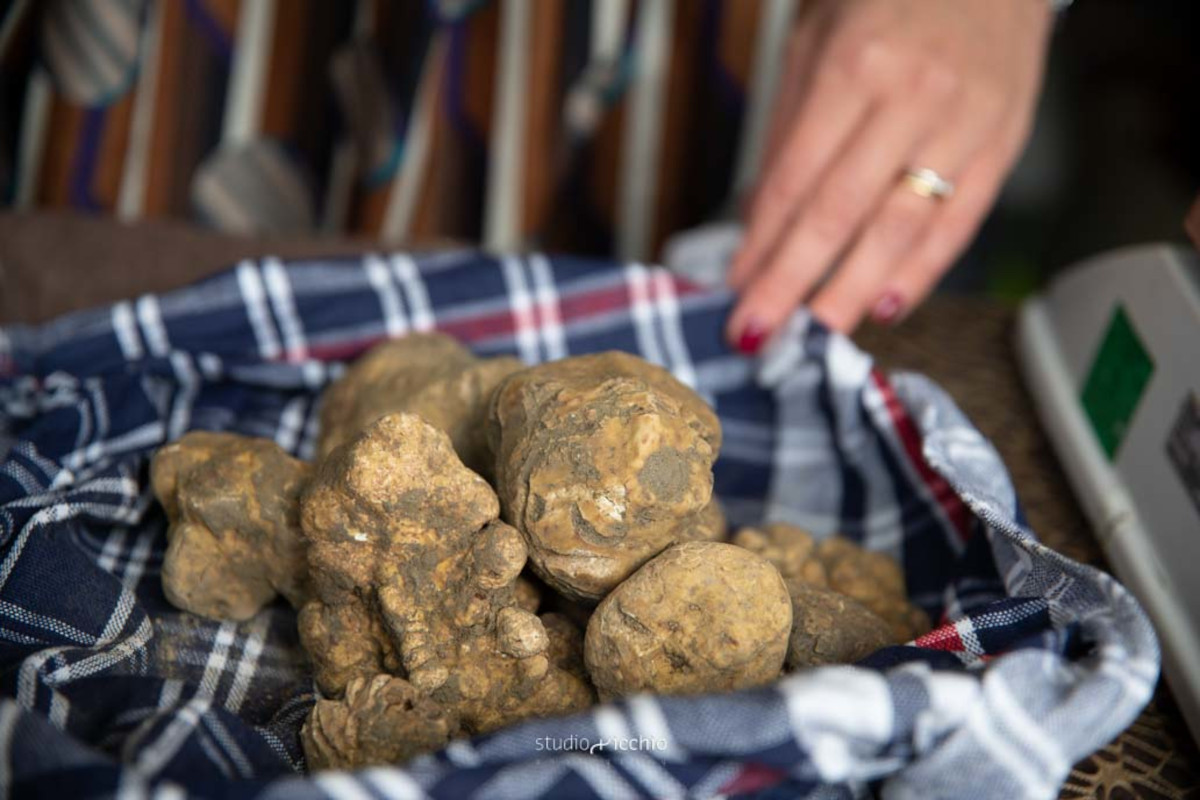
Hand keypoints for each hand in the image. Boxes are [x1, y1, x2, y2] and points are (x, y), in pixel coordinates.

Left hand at [727, 0, 1052, 349]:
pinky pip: (958, 226)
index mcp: (856, 65)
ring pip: (900, 230)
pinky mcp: (1003, 146)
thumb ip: (788, 129)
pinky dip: (920, 273)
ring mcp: (965, 125)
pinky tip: (883, 307)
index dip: (762, 243)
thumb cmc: (889, 0)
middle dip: (792, 283)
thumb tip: (758, 219)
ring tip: (815, 336)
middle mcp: (914, 98)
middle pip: (840, 215)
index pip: (796, 179)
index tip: (736, 288)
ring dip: (850, 292)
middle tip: (759, 334)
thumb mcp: (816, 40)